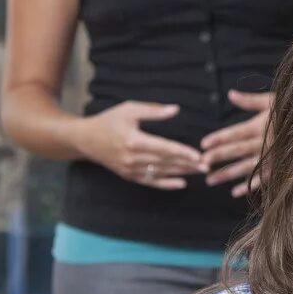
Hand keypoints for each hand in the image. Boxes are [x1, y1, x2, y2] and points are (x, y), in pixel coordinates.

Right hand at [78, 101, 206, 189]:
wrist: (86, 139)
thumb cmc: (109, 120)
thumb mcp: (129, 109)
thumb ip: (153, 110)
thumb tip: (176, 110)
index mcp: (133, 140)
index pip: (163, 148)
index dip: (182, 152)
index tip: (198, 155)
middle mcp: (132, 157)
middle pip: (165, 162)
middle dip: (187, 164)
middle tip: (207, 165)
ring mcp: (130, 169)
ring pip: (161, 173)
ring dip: (181, 173)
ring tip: (199, 172)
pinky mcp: (128, 176)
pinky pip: (150, 182)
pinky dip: (166, 184)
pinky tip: (181, 183)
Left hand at [200, 89, 271, 196]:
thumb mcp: (274, 100)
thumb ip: (250, 100)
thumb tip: (230, 94)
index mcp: (262, 124)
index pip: (235, 133)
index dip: (219, 138)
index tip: (203, 145)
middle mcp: (266, 142)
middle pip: (237, 150)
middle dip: (218, 157)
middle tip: (200, 164)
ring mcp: (274, 156)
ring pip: (247, 166)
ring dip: (228, 174)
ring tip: (211, 180)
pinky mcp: (282, 167)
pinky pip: (264, 179)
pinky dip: (250, 186)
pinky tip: (236, 192)